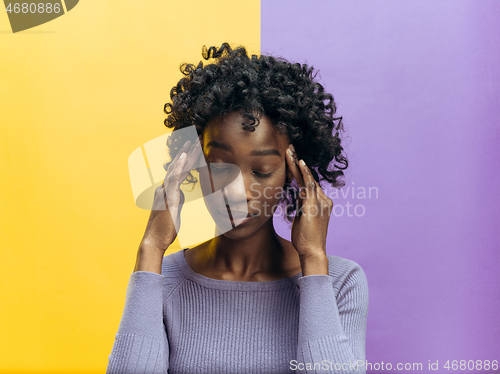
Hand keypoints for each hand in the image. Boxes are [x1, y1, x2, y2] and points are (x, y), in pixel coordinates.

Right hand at [135, 137, 201, 272]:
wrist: (154, 240)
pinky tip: (184, 156)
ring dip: (185, 155)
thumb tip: (181, 193)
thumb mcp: (174, 211)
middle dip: (186, 152)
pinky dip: (179, 166)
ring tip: (192, 142)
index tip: (192, 148)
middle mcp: (164, 188)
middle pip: (177, 167)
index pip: (178, 172)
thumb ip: (177, 200)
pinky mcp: (167, 197)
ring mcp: (165, 191)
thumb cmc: (164, 229)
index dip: (185, 160)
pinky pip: (174, 178)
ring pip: (176, 169)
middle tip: (194, 139)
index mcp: (167, 191)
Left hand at [286, 144, 331, 274]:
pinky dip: (305, 173)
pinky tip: (299, 162)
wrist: (312, 251)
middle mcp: (324, 200)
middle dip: (298, 163)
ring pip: (308, 178)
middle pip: (309, 177)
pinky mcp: (314, 205)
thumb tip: (298, 196)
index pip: (309, 183)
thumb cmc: (305, 239)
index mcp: (322, 203)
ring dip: (298, 164)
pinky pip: (309, 185)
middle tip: (290, 148)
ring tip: (289, 151)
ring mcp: (320, 202)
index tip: (292, 159)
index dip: (300, 171)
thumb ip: (302, 205)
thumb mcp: (303, 218)